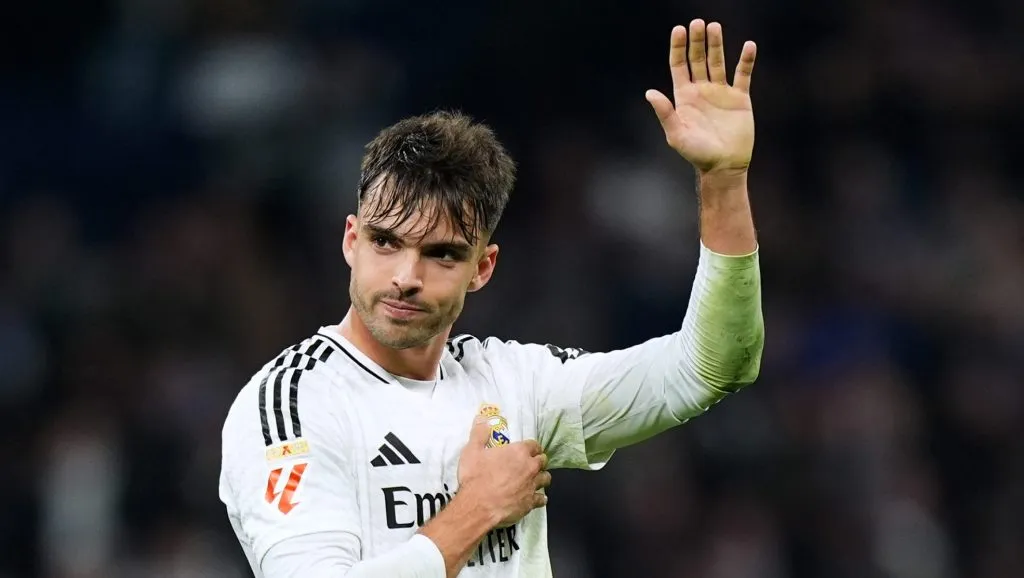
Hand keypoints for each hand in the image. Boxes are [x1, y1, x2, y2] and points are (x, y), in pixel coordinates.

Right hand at [457, 416, 550, 527]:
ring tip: (535, 480)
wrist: (478, 506)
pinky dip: (540, 498)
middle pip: (542, 460)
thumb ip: (479, 433)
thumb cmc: (475, 477)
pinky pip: (542, 499)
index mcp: (519, 452)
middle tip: (530, 464)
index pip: (534, 445)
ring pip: (546, 478)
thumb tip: (482, 418)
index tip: (526, 450)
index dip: (530, 447)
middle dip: (538, 460)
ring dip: (541, 477)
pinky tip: (537, 499)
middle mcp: (530, 467)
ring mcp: (532, 485)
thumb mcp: (472, 451)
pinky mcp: (531, 503)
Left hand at [646, 19, 756, 173]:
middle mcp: (701, 90)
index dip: (678, 47)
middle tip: (698, 22)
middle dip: (697, 41)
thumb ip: (665, 113)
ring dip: (716, 44)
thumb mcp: (677, 134)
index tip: (679, 29)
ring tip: (714, 26)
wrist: (724, 166)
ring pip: (718, 62)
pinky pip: (743, 75)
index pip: (679, 65)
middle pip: (698, 59)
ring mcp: (721, 92)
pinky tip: (748, 46)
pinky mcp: (740, 98)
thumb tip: (650, 93)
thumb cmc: (697, 154)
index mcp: (684, 96)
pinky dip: (746, 61)